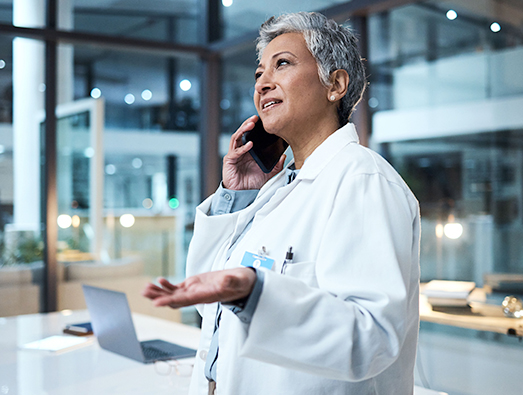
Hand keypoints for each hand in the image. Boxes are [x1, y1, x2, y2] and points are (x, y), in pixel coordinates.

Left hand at [142, 268, 256, 308]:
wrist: (242, 283)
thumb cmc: (241, 283)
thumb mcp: (239, 280)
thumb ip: (232, 281)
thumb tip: (226, 280)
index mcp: (206, 296)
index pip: (185, 301)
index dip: (170, 301)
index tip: (157, 302)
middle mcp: (197, 296)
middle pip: (174, 300)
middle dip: (159, 297)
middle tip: (144, 292)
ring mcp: (195, 291)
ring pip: (173, 294)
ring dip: (159, 292)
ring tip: (145, 288)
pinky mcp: (194, 286)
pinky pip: (178, 288)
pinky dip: (167, 285)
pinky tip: (159, 280)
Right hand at [222, 115, 285, 189]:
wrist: (242, 193)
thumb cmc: (252, 182)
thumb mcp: (268, 173)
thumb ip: (276, 166)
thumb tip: (284, 156)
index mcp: (249, 150)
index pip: (250, 134)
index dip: (255, 127)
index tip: (262, 120)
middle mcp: (240, 150)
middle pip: (242, 132)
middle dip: (248, 124)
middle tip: (255, 117)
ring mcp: (234, 154)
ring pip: (236, 138)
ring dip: (243, 130)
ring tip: (251, 125)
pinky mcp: (229, 161)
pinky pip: (235, 152)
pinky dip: (243, 148)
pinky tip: (250, 144)